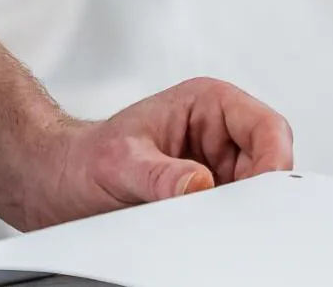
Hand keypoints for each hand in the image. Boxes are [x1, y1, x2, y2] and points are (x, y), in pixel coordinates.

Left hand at [8, 79, 293, 231]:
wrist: (60, 183)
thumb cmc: (84, 158)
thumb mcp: (119, 163)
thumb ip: (160, 175)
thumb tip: (198, 184)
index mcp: (207, 103)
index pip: (267, 128)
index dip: (273, 161)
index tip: (259, 194)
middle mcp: (219, 132)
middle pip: (270, 165)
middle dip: (254, 193)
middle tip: (227, 216)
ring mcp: (217, 167)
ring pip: (255, 194)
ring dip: (237, 211)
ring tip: (200, 220)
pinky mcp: (209, 198)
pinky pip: (234, 216)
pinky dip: (225, 227)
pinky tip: (200, 230)